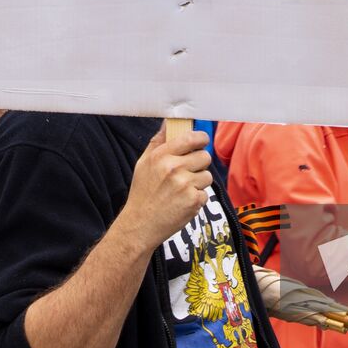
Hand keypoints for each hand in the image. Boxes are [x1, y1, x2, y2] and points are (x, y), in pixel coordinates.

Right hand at [113, 125, 212, 254]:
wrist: (140, 225)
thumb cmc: (142, 193)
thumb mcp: (143, 163)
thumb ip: (157, 142)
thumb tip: (168, 122)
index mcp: (161, 156)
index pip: (191, 138)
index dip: (201, 139)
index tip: (201, 142)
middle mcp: (174, 168)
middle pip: (205, 156)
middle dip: (199, 163)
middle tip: (189, 172)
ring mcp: (185, 185)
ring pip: (208, 175)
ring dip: (199, 182)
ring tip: (183, 189)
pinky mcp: (194, 201)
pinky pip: (206, 193)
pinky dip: (197, 198)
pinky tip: (183, 202)